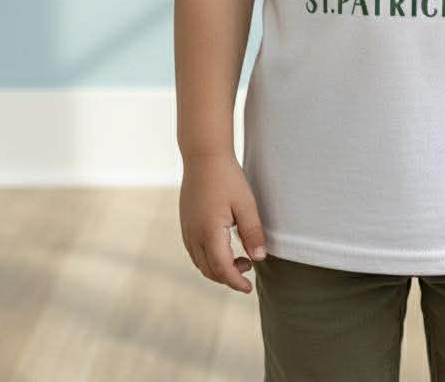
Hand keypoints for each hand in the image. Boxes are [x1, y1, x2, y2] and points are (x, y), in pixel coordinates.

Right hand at [179, 150, 267, 293]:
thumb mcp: (246, 204)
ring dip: (218, 268)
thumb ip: (252, 232)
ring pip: (200, 262)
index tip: (249, 287)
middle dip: (229, 276)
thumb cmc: (228, 178)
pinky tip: (223, 247)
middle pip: (209, 270)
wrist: (204, 156)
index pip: (222, 269)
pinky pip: (194, 251)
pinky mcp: (185, 223)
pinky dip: (209, 258)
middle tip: (249, 266)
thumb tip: (259, 258)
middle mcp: (194, 235)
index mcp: (210, 232)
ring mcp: (186, 230)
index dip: (236, 281)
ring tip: (239, 258)